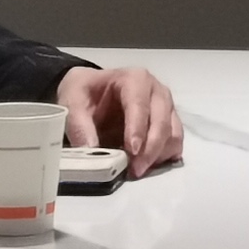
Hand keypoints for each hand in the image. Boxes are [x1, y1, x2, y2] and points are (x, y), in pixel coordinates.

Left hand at [57, 65, 183, 171]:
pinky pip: (175, 143)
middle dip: (150, 149)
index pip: (140, 104)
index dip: (137, 129)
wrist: (92, 92)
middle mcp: (156, 91)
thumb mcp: (72, 102)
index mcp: (135, 79)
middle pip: (162, 121)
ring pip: (173, 134)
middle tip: (134, 170)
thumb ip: (78, 125)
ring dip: (158, 155)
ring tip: (137, 169)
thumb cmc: (85, 93)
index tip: (132, 151)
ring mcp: (166, 108)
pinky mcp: (170, 124)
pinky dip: (164, 157)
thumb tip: (91, 149)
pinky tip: (148, 165)